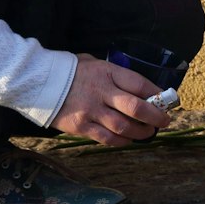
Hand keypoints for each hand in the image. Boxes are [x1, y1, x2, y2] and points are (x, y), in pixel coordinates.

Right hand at [55, 54, 172, 145]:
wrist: (37, 81)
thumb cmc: (70, 70)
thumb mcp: (93, 62)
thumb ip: (113, 74)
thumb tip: (138, 87)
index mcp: (107, 73)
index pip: (140, 84)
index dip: (157, 94)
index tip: (167, 100)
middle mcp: (101, 92)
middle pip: (137, 108)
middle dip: (156, 117)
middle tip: (164, 121)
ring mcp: (90, 111)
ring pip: (124, 127)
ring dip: (141, 132)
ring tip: (148, 132)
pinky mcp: (80, 126)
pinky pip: (106, 138)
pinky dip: (122, 141)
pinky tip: (128, 139)